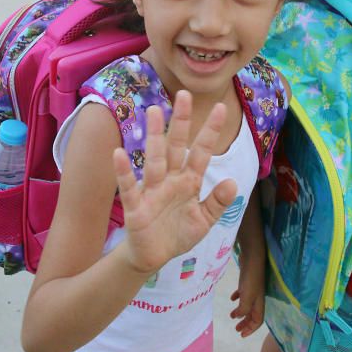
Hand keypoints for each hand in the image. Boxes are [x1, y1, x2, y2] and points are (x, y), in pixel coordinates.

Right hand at [113, 91, 237, 274]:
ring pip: (155, 159)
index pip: (201, 152)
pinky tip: (119, 154)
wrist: (153, 257)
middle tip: (184, 95)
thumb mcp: (203, 221)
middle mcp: (170, 180)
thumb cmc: (177, 234)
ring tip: (154, 112)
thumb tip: (232, 183)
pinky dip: (124, 171)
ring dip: (154, 137)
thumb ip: (217, 203)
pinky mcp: (136, 206)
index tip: (222, 108)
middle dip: (181, 122)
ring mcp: (152, 190)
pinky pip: (129, 186)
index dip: (211, 132)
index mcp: (189, 181)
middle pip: (176, 146)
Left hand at [231, 249, 265, 336]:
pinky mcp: (246, 282)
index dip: (250, 329)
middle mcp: (257, 298)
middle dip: (245, 323)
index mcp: (259, 304)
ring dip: (240, 312)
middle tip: (236, 329)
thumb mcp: (247, 297)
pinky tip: (232, 298)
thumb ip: (244, 309)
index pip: (257, 321)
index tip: (241, 335)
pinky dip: (237, 298)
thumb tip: (240, 316)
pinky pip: (242, 294)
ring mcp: (252, 290)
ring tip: (232, 316)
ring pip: (247, 305)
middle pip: (252, 315)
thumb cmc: (250, 278)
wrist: (252, 258)